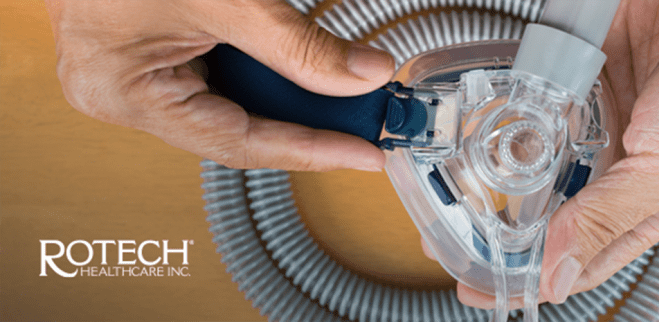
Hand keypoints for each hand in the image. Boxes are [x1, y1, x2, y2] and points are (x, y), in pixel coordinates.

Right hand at [46, 0, 393, 171]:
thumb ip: (301, 45)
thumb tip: (365, 74)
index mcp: (125, 94)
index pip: (238, 144)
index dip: (312, 152)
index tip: (364, 154)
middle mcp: (123, 96)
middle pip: (236, 129)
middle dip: (305, 122)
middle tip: (362, 118)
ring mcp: (137, 75)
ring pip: (232, 105)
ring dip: (288, 97)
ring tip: (338, 93)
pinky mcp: (153, 54)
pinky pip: (219, 79)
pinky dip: (265, 73)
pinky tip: (300, 73)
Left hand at [428, 0, 658, 308]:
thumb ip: (609, 218)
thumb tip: (557, 276)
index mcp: (648, 204)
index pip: (580, 256)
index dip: (531, 277)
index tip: (480, 286)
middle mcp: (619, 166)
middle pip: (549, 207)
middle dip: (503, 224)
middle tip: (451, 230)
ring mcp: (599, 117)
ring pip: (536, 152)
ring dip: (502, 162)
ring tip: (462, 174)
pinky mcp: (585, 72)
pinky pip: (537, 94)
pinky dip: (513, 104)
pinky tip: (489, 114)